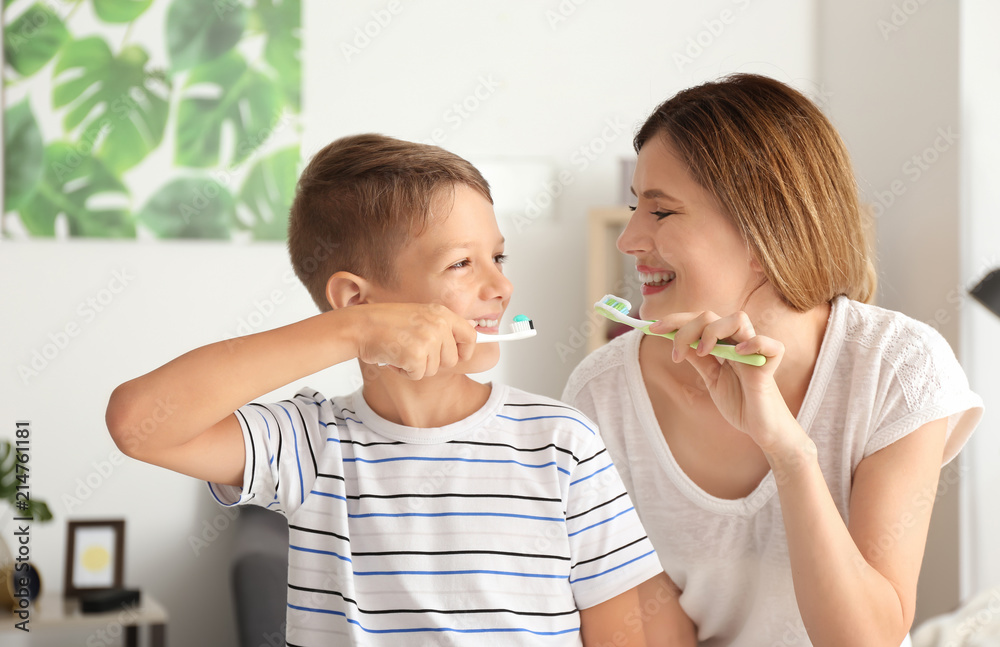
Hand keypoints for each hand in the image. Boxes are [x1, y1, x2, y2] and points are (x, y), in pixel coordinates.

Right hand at [349, 303, 477, 379]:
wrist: (361, 326)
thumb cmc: (386, 322)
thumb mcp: (420, 315)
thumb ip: (443, 325)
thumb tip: (471, 329)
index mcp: (442, 313)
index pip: (471, 336)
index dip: (466, 350)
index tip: (459, 356)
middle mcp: (439, 325)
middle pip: (452, 359)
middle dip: (434, 362)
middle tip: (414, 350)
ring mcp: (428, 340)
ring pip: (434, 369)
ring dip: (417, 366)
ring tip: (401, 350)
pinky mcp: (416, 356)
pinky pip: (418, 375)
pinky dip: (405, 371)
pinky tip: (394, 357)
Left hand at [649, 311, 796, 452]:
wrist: (760, 428)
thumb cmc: (740, 402)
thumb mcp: (711, 378)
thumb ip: (698, 358)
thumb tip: (677, 341)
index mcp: (725, 343)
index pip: (699, 319)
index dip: (676, 320)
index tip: (652, 328)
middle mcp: (739, 341)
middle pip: (711, 316)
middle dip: (685, 329)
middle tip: (676, 355)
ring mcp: (755, 351)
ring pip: (738, 318)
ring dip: (713, 332)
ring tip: (703, 353)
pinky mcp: (770, 364)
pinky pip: (767, 343)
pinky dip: (752, 343)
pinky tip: (738, 354)